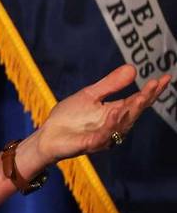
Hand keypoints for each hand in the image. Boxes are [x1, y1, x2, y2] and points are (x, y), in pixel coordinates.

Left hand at [35, 64, 171, 163]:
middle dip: (146, 98)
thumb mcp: (90, 95)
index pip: (138, 101)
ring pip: (122, 124)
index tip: (166, 78)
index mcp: (115, 112)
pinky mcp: (89, 144)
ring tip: (140, 97)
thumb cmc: (68, 117)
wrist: (47, 135)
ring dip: (131, 111)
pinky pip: (103, 136)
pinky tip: (115, 112)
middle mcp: (114, 126)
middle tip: (155, 84)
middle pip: (134, 112)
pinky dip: (110, 124)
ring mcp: (103, 136)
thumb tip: (133, 68)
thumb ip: (110, 84)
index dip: (152, 91)